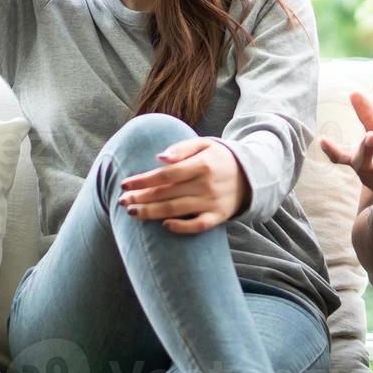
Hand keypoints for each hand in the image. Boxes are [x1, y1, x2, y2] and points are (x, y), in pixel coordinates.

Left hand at [118, 137, 246, 233]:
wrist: (251, 175)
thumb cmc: (218, 158)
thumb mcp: (204, 144)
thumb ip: (181, 149)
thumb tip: (159, 158)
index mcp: (201, 165)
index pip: (165, 174)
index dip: (143, 180)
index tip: (124, 184)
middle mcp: (206, 185)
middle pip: (166, 194)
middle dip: (140, 198)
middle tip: (122, 201)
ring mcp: (212, 203)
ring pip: (176, 211)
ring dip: (151, 213)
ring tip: (132, 212)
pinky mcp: (218, 216)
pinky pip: (198, 226)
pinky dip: (181, 227)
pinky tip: (164, 225)